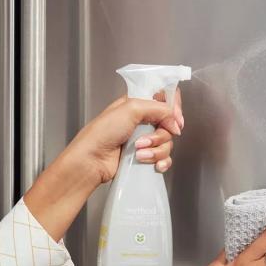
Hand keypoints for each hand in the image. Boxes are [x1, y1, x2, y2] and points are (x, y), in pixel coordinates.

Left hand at [66, 88, 184, 184]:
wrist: (91, 161)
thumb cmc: (102, 133)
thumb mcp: (131, 109)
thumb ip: (159, 108)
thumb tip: (175, 122)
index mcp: (137, 104)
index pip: (165, 99)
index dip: (173, 109)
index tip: (175, 120)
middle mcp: (142, 121)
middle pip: (169, 125)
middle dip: (160, 135)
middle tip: (144, 140)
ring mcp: (143, 140)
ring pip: (167, 143)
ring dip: (157, 151)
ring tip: (139, 154)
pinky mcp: (144, 157)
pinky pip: (164, 158)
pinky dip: (161, 162)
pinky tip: (153, 165)